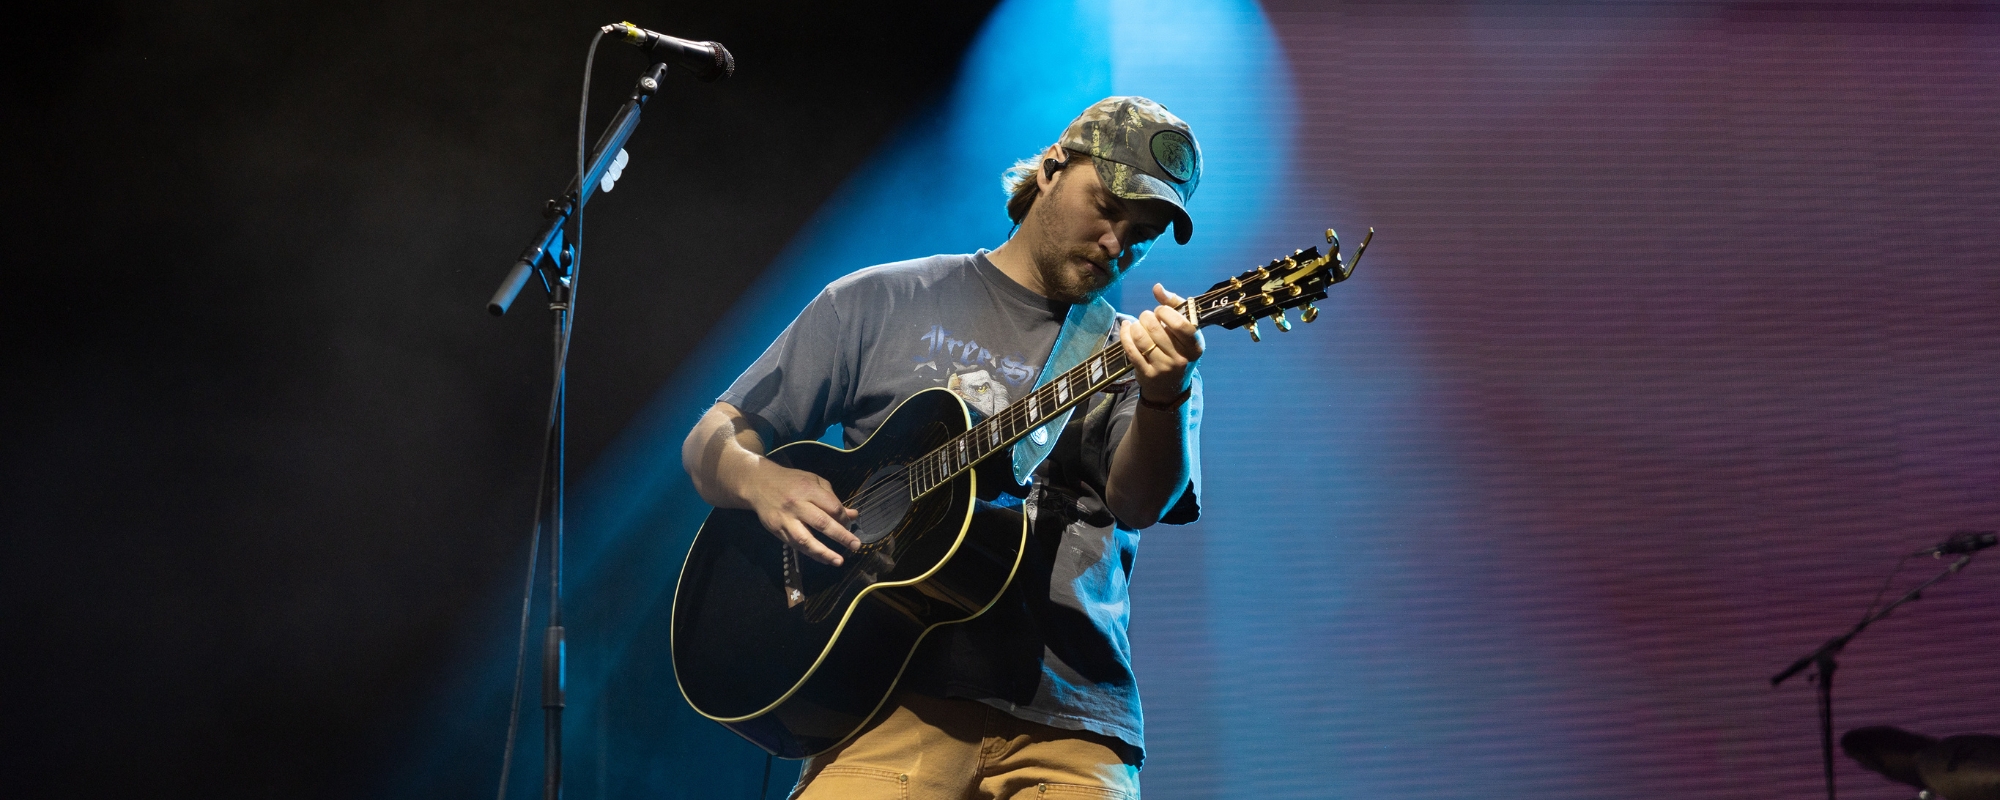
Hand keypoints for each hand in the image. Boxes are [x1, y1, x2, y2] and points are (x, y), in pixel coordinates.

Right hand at [740, 460, 860, 565]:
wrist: (758, 483)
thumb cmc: (791, 481)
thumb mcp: (813, 481)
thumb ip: (833, 498)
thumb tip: (852, 516)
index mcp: (808, 489)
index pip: (831, 507)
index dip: (843, 518)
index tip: (849, 524)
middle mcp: (796, 505)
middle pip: (821, 523)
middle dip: (841, 536)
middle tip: (855, 546)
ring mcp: (785, 520)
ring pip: (805, 539)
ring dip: (823, 552)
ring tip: (838, 561)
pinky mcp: (776, 530)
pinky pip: (795, 545)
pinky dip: (810, 553)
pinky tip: (822, 558)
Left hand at [1119, 283, 1203, 405]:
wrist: (1171, 387)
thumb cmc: (1179, 349)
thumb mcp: (1184, 330)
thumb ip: (1174, 305)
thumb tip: (1157, 287)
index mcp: (1195, 347)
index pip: (1181, 325)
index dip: (1166, 313)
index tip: (1160, 310)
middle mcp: (1181, 360)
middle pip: (1156, 330)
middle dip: (1147, 317)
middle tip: (1146, 317)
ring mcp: (1163, 369)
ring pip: (1141, 339)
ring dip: (1135, 325)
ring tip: (1137, 323)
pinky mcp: (1146, 375)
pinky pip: (1130, 350)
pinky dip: (1125, 335)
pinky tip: (1126, 327)